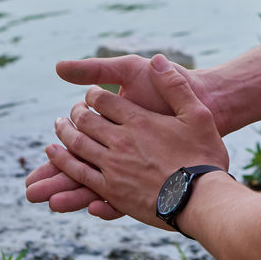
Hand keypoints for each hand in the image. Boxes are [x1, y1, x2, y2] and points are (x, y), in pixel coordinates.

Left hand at [43, 53, 228, 228]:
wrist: (201, 199)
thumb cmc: (203, 156)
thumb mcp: (197, 114)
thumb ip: (175, 86)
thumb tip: (158, 60)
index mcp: (138, 121)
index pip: (104, 100)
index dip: (93, 94)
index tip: (90, 94)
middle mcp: (120, 142)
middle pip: (85, 122)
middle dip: (74, 113)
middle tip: (69, 111)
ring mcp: (113, 168)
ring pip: (78, 148)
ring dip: (63, 136)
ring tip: (57, 129)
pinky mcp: (112, 192)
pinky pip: (81, 175)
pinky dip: (65, 163)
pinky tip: (57, 158)